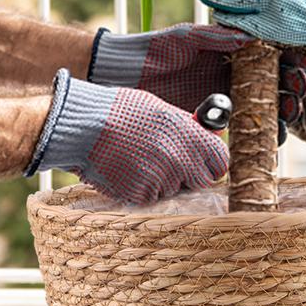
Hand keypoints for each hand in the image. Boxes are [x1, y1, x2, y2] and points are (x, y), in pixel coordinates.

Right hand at [24, 70, 228, 204]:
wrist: (84, 127)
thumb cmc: (122, 111)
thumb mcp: (161, 109)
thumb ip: (187, 126)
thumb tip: (208, 135)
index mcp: (189, 135)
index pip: (221, 162)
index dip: (212, 162)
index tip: (204, 161)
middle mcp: (180, 159)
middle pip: (200, 180)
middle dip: (189, 174)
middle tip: (169, 162)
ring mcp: (162, 179)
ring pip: (173, 188)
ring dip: (163, 179)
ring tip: (138, 158)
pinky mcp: (142, 195)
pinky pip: (152, 196)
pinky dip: (143, 186)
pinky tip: (128, 168)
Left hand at [89, 23, 305, 134]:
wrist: (123, 75)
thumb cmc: (155, 49)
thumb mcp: (188, 37)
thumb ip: (219, 37)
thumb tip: (252, 36)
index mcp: (232, 52)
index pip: (272, 56)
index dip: (291, 59)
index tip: (304, 62)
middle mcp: (233, 76)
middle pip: (275, 83)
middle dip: (292, 87)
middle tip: (298, 89)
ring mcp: (225, 99)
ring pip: (265, 108)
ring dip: (284, 111)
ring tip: (291, 111)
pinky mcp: (212, 121)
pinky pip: (244, 129)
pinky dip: (263, 133)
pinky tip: (275, 133)